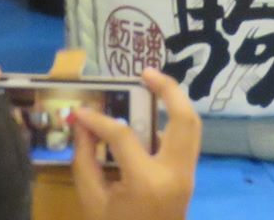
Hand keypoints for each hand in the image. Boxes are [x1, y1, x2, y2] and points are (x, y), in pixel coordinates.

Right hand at [71, 67, 200, 219]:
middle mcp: (175, 174)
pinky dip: (172, 123)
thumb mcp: (92, 201)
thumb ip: (85, 159)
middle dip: (168, 89)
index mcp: (147, 182)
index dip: (98, 120)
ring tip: (154, 84)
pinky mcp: (189, 178)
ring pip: (192, 126)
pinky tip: (152, 119)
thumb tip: (82, 122)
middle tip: (145, 73)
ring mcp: (187, 176)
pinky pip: (186, 141)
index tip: (81, 111)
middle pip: (184, 118)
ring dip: (175, 102)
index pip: (123, 135)